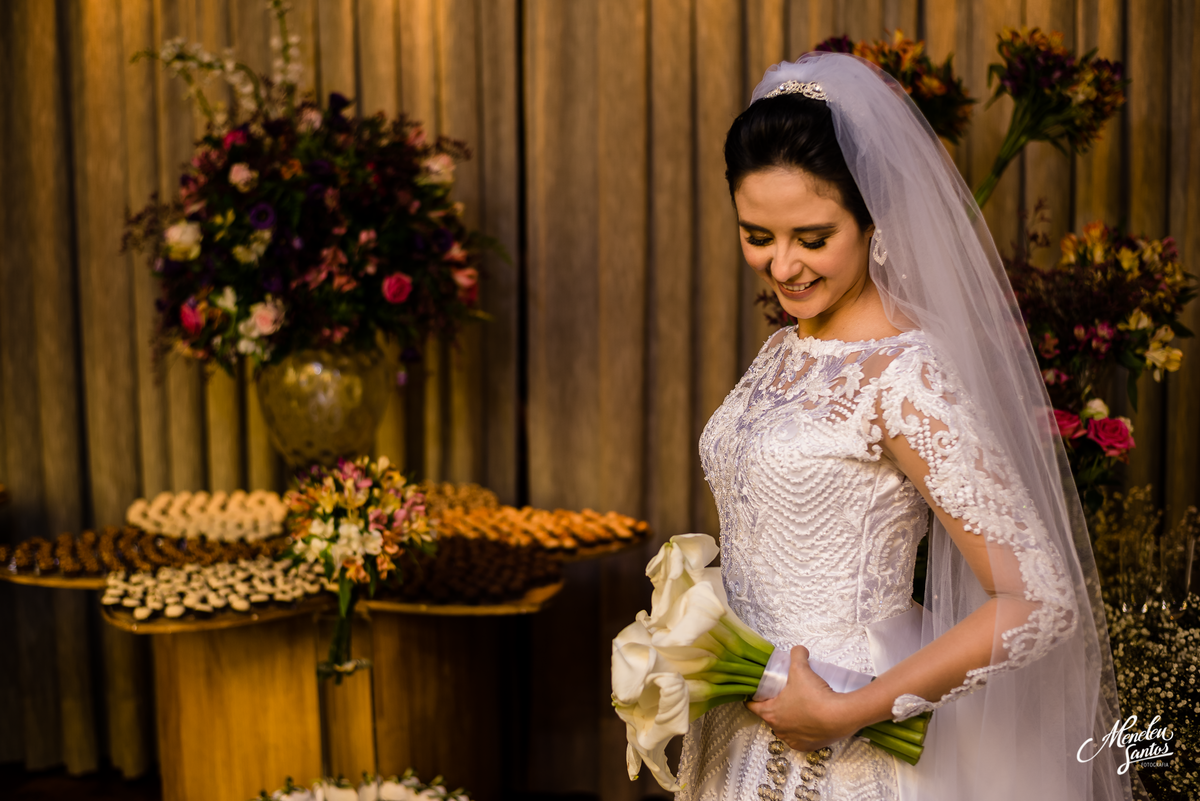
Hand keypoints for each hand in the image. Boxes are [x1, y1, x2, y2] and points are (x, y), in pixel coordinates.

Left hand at [744, 645, 858, 751]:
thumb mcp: (801, 669)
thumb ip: (797, 655)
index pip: (752, 707)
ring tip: (799, 706)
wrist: (840, 716)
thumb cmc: (815, 695)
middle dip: (775, 706)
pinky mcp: (808, 747)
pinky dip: (803, 730)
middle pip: (771, 716)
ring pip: (786, 728)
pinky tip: (810, 719)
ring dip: (789, 719)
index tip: (755, 693)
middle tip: (783, 694)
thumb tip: (798, 650)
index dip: (752, 698)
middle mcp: (780, 730)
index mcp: (771, 714)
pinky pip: (801, 737)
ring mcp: (794, 740)